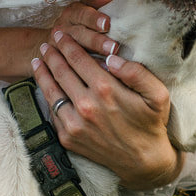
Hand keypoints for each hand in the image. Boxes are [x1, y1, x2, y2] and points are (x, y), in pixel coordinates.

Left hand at [32, 0, 181, 189]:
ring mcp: (74, 124)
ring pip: (51, 92)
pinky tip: (46, 87)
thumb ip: (136, 72)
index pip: (79, 59)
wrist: (142, 161)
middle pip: (61, 72)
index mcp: (106, 90)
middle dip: (52, 54)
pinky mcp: (68, 138)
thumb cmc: (151, 123)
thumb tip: (111, 57)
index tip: (61, 34)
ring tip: (38, 61)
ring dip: (42, 73)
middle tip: (47, 43)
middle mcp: (86, 106)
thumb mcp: (157, 95)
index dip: (67, 44)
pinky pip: (52, 112)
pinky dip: (46, 96)